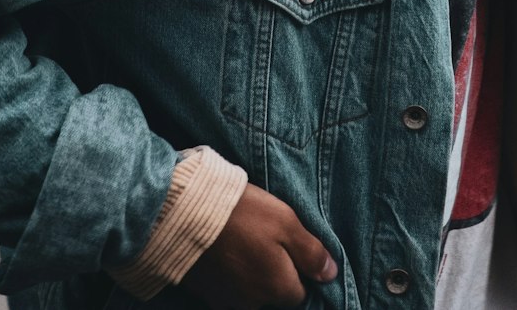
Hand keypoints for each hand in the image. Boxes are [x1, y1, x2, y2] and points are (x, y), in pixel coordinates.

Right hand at [182, 182, 337, 308]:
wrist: (185, 216)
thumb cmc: (243, 215)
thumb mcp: (286, 223)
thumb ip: (311, 252)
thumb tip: (331, 275)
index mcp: (277, 289)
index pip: (300, 292)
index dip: (301, 270)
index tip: (291, 245)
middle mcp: (254, 304)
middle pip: (274, 295)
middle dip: (275, 273)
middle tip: (267, 239)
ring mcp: (227, 302)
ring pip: (251, 294)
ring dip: (252, 274)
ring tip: (246, 242)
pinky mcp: (206, 294)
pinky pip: (229, 290)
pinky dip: (232, 275)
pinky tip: (228, 252)